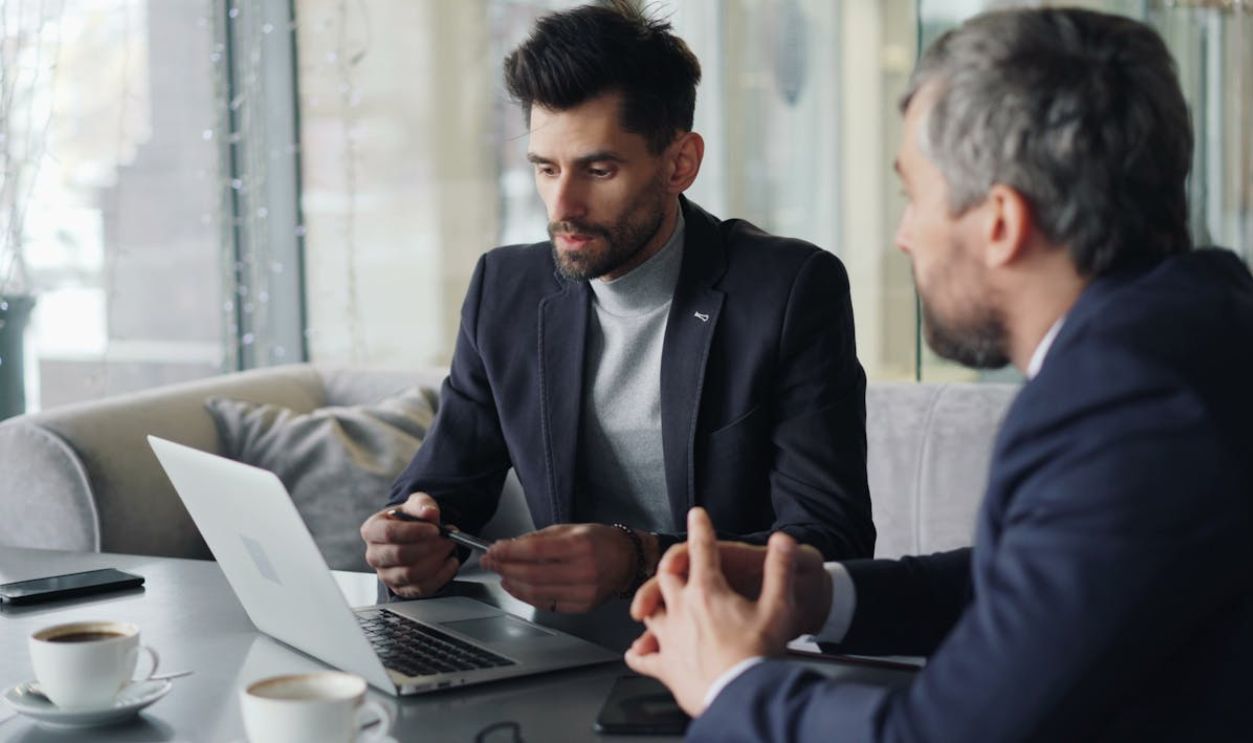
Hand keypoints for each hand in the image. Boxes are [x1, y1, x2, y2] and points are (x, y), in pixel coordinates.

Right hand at [360, 493, 458, 598]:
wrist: (412, 535)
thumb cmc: (409, 519)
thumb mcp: (416, 504)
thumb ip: (422, 504)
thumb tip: (429, 512)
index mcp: (372, 530)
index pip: (389, 533)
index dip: (414, 532)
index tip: (435, 529)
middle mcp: (374, 555)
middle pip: (400, 555)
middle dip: (429, 547)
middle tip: (447, 539)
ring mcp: (386, 575)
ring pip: (411, 574)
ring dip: (436, 561)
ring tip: (449, 547)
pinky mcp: (401, 589)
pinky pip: (422, 588)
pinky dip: (441, 576)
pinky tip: (450, 562)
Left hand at [479, 523, 643, 612]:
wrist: (628, 560)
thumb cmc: (599, 541)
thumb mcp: (570, 529)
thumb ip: (539, 538)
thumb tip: (508, 546)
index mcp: (580, 545)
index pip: (535, 551)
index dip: (508, 551)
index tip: (492, 549)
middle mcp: (584, 570)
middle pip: (532, 574)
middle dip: (505, 568)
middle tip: (491, 562)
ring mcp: (584, 592)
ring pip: (537, 592)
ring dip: (513, 584)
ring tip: (502, 574)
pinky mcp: (583, 606)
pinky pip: (547, 604)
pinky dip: (527, 596)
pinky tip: (517, 587)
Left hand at [623, 508, 800, 716]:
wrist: (745, 697)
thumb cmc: (760, 655)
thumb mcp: (779, 608)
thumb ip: (780, 569)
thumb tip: (784, 540)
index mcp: (708, 591)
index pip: (702, 549)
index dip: (700, 528)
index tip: (697, 514)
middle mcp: (682, 609)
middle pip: (667, 575)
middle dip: (673, 564)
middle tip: (679, 561)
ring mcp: (670, 638)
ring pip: (652, 611)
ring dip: (653, 603)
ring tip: (654, 603)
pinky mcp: (667, 666)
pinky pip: (645, 658)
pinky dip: (641, 654)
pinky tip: (637, 653)